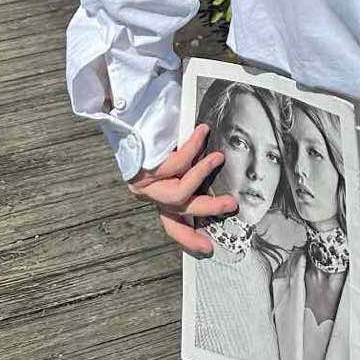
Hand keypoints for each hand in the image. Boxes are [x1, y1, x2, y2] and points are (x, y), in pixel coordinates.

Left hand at [127, 121, 236, 254]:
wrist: (129, 112)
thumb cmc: (153, 131)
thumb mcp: (171, 157)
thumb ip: (185, 171)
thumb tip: (216, 171)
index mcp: (155, 195)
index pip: (172, 224)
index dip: (189, 237)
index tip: (207, 247)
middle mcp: (149, 193)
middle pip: (181, 211)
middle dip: (209, 209)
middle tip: (230, 204)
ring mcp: (145, 183)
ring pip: (179, 193)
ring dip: (203, 174)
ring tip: (218, 157)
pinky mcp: (143, 169)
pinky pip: (176, 164)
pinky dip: (193, 148)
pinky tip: (202, 133)